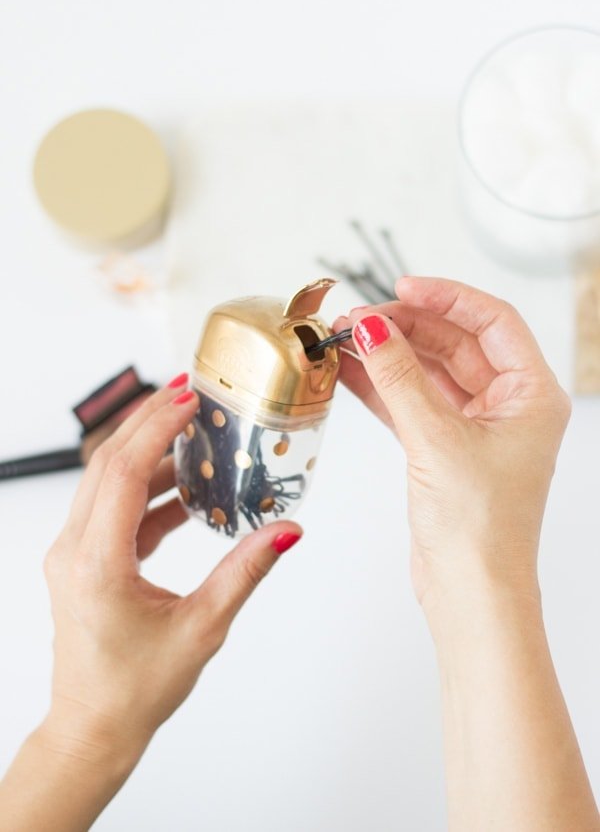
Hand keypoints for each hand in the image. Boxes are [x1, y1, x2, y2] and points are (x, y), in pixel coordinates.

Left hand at [42, 374, 301, 767]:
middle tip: (188, 394)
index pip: (125, 472)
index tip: (188, 398)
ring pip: (106, 481)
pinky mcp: (82, 560)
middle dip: (148, 422)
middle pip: (108, 462)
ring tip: (192, 434)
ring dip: (148, 453)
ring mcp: (73, 553)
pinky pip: (113, 508)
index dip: (158, 428)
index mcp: (97, 564)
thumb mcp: (202, 627)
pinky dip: (147, 489)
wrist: (93, 726)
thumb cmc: (136, 689)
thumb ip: (245, 570)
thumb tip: (284, 530)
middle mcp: (75, 551)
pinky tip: (186, 489)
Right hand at [333, 277, 570, 609]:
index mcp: (531, 395)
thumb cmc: (480, 528)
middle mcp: (508, 406)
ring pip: (429, 372)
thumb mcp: (435, 439)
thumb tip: (370, 326)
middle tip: (358, 319)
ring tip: (345, 338)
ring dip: (389, 354)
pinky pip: (412, 402)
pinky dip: (382, 387)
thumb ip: (397, 377)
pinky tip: (350, 373)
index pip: (493, 321)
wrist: (470, 592)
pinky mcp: (445, 449)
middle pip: (456, 343)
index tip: (402, 287)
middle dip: (406, 327)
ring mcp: (475, 427)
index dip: (447, 297)